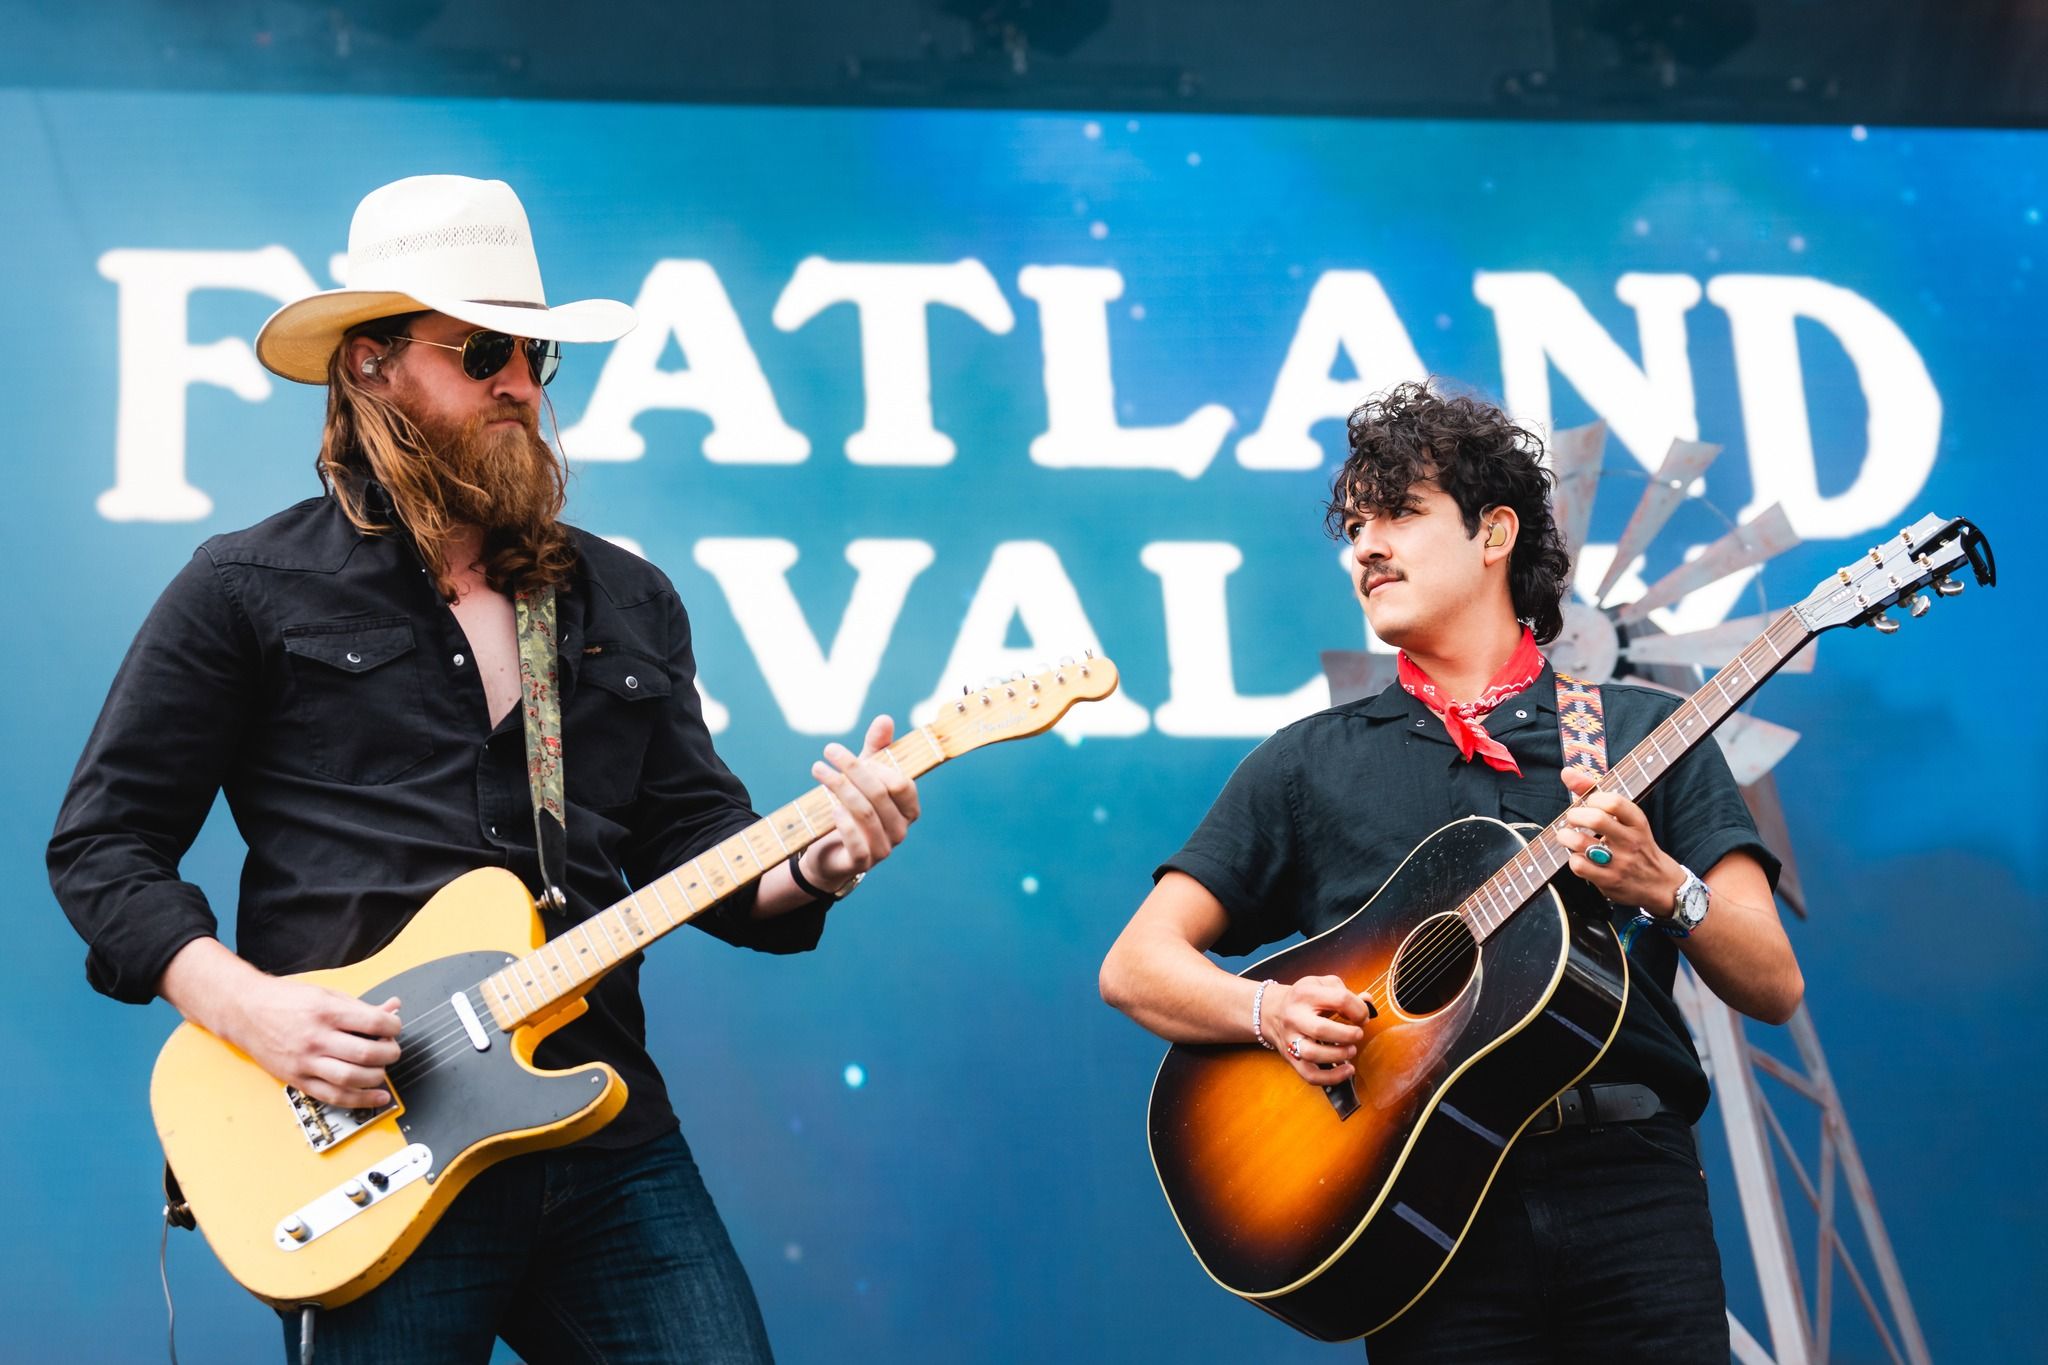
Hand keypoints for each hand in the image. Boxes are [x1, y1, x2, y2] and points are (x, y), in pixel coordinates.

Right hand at [223, 975, 402, 1109]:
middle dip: (390, 1054)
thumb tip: (393, 1009)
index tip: (395, 1028)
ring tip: (382, 1070)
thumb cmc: (285, 1000)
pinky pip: (333, 1096)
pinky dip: (360, 1100)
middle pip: (367, 1054)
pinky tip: (376, 1097)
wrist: (245, 1011)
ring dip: (377, 1077)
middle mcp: (316, 1038)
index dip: (393, 1027)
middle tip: (391, 1049)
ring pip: (352, 1078)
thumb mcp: (326, 993)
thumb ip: (361, 1006)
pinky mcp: (298, 1079)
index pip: (374, 1024)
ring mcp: (305, 1062)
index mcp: (326, 1012)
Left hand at [802, 714, 921, 891]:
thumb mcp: (864, 777)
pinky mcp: (863, 863)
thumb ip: (877, 749)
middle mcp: (901, 830)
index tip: (848, 754)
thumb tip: (885, 719)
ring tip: (817, 769)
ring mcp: (884, 848)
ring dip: (839, 787)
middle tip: (828, 751)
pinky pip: (856, 841)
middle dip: (853, 769)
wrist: (831, 853)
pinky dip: (843, 821)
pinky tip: (831, 807)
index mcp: (908, 809)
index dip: (875, 765)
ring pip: (865, 812)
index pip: (901, 783)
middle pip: (880, 794)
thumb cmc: (853, 809)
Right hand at [1264, 975, 1369, 1087]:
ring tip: (1351, 1050)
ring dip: (1339, 1055)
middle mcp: (1294, 1016)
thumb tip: (1367, 1003)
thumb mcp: (1323, 985)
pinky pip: (1310, 1074)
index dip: (1359, 1009)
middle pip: (1321, 1030)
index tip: (1363, 1017)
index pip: (1340, 999)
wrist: (1273, 1011)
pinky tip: (1347, 1070)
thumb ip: (1347, 992)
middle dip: (1347, 1035)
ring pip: (1312, 1054)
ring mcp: (1290, 1039)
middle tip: (1358, 1034)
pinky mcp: (1291, 1058)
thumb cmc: (1305, 998)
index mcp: (1306, 993)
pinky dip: (1332, 1077)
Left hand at [1557, 767, 1683, 914]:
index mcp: (1638, 822)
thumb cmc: (1636, 845)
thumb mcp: (1627, 820)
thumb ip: (1596, 794)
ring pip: (1582, 844)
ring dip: (1566, 837)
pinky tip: (1578, 857)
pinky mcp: (1609, 881)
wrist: (1660, 885)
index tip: (1589, 803)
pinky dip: (1572, 859)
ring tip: (1567, 836)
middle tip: (1573, 819)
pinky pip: (1580, 866)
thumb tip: (1566, 772)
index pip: (1615, 802)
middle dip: (1575, 815)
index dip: (1594, 798)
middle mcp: (1631, 841)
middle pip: (1596, 820)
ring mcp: (1620, 863)